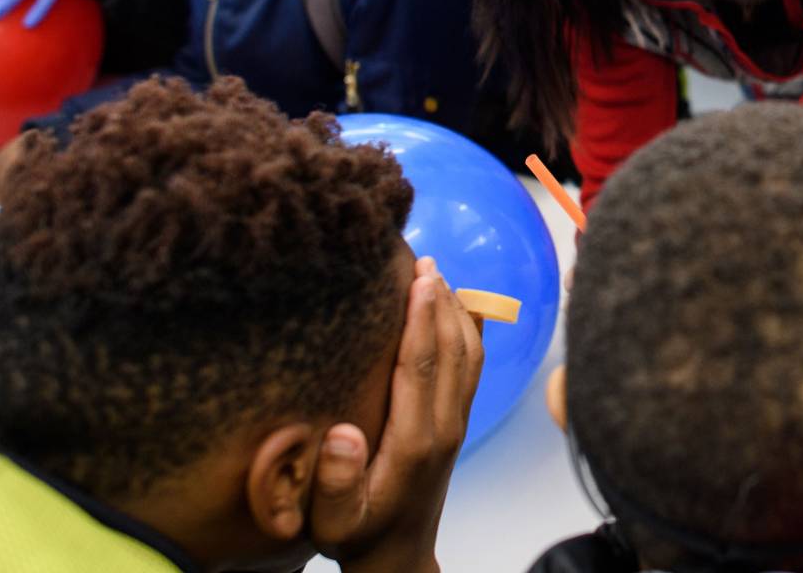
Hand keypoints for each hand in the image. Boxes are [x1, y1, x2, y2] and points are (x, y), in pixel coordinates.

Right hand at [310, 256, 483, 572]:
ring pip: (467, 355)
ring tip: (436, 273)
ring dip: (456, 312)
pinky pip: (470, 368)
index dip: (422, 319)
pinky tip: (456, 308)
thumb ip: (334, 482)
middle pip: (451, 350)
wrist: (396, 558)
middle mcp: (443, 425)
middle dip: (441, 301)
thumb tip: (341, 435)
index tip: (420, 278)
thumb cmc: (358, 535)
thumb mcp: (333, 521)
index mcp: (415, 441)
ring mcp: (454, 423)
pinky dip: (467, 331)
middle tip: (424, 258)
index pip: (421, 366)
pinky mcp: (455, 423)